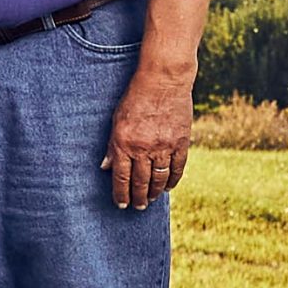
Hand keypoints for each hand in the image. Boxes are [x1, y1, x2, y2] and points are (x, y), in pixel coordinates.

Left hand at [101, 69, 194, 210]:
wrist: (163, 81)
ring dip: (155, 192)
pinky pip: (177, 168)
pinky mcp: (181, 143)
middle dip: (138, 198)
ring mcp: (164, 146)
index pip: (121, 178)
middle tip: (138, 207)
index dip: (121, 194)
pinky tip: (168, 187)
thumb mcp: (117, 120)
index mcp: (124, 143)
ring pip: (160, 179)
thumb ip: (113, 146)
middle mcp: (144, 148)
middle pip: (141, 182)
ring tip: (151, 199)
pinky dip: (173, 180)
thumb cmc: (135, 98)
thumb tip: (106, 168)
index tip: (121, 204)